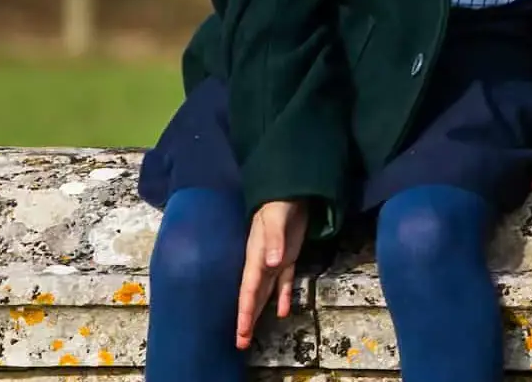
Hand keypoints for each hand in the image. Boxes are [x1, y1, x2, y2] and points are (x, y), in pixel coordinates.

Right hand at [235, 198, 308, 348]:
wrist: (290, 189)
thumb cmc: (278, 201)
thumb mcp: (275, 218)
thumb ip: (273, 239)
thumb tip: (271, 263)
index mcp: (255, 255)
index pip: (248, 288)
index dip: (244, 310)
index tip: (241, 330)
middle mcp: (261, 262)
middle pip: (252, 296)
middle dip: (246, 319)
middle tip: (240, 343)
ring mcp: (274, 260)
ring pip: (264, 293)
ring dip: (258, 313)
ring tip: (251, 334)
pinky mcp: (288, 256)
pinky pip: (284, 281)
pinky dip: (283, 296)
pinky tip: (284, 311)